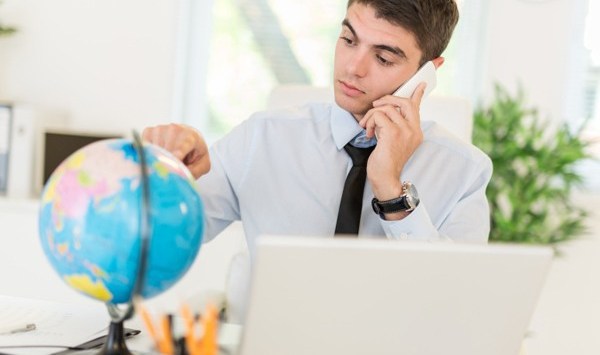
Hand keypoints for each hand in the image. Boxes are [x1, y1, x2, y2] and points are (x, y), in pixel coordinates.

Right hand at [142, 123, 209, 178]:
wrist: (189, 138)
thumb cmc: (196, 153)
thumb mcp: (203, 165)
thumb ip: (194, 172)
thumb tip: (178, 177)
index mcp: (191, 137)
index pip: (182, 146)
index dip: (177, 154)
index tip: (174, 159)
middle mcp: (175, 129)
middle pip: (166, 151)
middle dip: (167, 164)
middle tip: (172, 170)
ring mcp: (161, 129)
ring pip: (155, 150)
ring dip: (159, 159)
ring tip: (168, 159)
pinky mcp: (149, 131)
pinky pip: (145, 147)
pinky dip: (150, 154)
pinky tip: (160, 154)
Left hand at [358, 82, 425, 201]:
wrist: (385, 179)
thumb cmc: (386, 162)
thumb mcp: (392, 141)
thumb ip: (393, 126)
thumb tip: (387, 112)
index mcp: (416, 132)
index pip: (417, 108)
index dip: (417, 94)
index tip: (421, 83)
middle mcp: (414, 130)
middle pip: (403, 102)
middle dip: (387, 99)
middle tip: (375, 105)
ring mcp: (405, 132)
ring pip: (387, 108)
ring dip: (372, 115)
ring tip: (367, 127)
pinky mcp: (393, 134)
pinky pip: (379, 116)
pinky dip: (370, 122)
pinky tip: (368, 133)